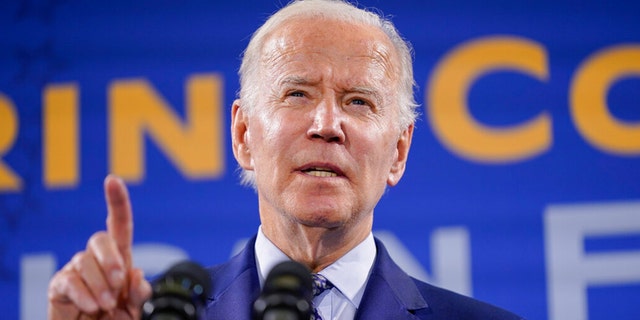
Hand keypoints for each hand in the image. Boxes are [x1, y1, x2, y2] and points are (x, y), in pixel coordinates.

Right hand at [48, 175, 151, 318]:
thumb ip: (140, 293)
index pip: (119, 225)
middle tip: (119, 283)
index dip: (117, 202)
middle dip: (111, 259)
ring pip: (85, 261)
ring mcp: (77, 270)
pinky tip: (92, 307)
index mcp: (120, 260)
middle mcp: (97, 260)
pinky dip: (83, 295)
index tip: (113, 180)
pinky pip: (69, 281)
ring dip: (100, 285)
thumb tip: (136, 273)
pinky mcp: (60, 285)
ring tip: (106, 306)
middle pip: (100, 239)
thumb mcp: (136, 309)